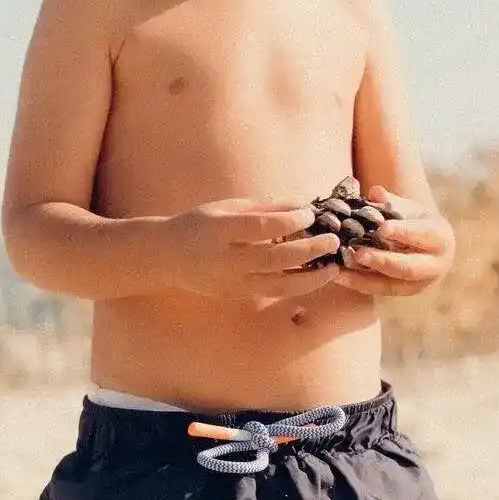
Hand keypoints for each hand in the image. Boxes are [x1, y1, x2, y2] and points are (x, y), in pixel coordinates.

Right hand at [162, 197, 341, 297]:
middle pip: (274, 259)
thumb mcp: (225, 207)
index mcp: (219, 231)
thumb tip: (301, 202)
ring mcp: (231, 283)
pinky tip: (313, 277)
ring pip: (278, 286)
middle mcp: (225, 260)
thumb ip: (263, 206)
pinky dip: (295, 286)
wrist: (165, 257)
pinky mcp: (236, 297)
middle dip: (309, 251)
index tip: (310, 213)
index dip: (289, 221)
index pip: (260, 227)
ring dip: (310, 279)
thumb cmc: (198, 224)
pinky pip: (271, 293)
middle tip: (332, 241)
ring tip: (333, 268)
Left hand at [336, 186, 455, 299]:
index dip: (402, 232)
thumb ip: (392, 202)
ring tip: (340, 269)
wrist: (429, 248)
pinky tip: (337, 276)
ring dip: (363, 277)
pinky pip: (378, 290)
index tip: (382, 227)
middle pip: (408, 267)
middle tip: (359, 253)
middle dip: (382, 261)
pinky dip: (357, 283)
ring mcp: (418, 285)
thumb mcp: (410, 209)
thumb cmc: (417, 222)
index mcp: (440, 239)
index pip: (422, 235)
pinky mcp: (401, 293)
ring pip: (391, 285)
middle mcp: (434, 266)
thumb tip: (375, 192)